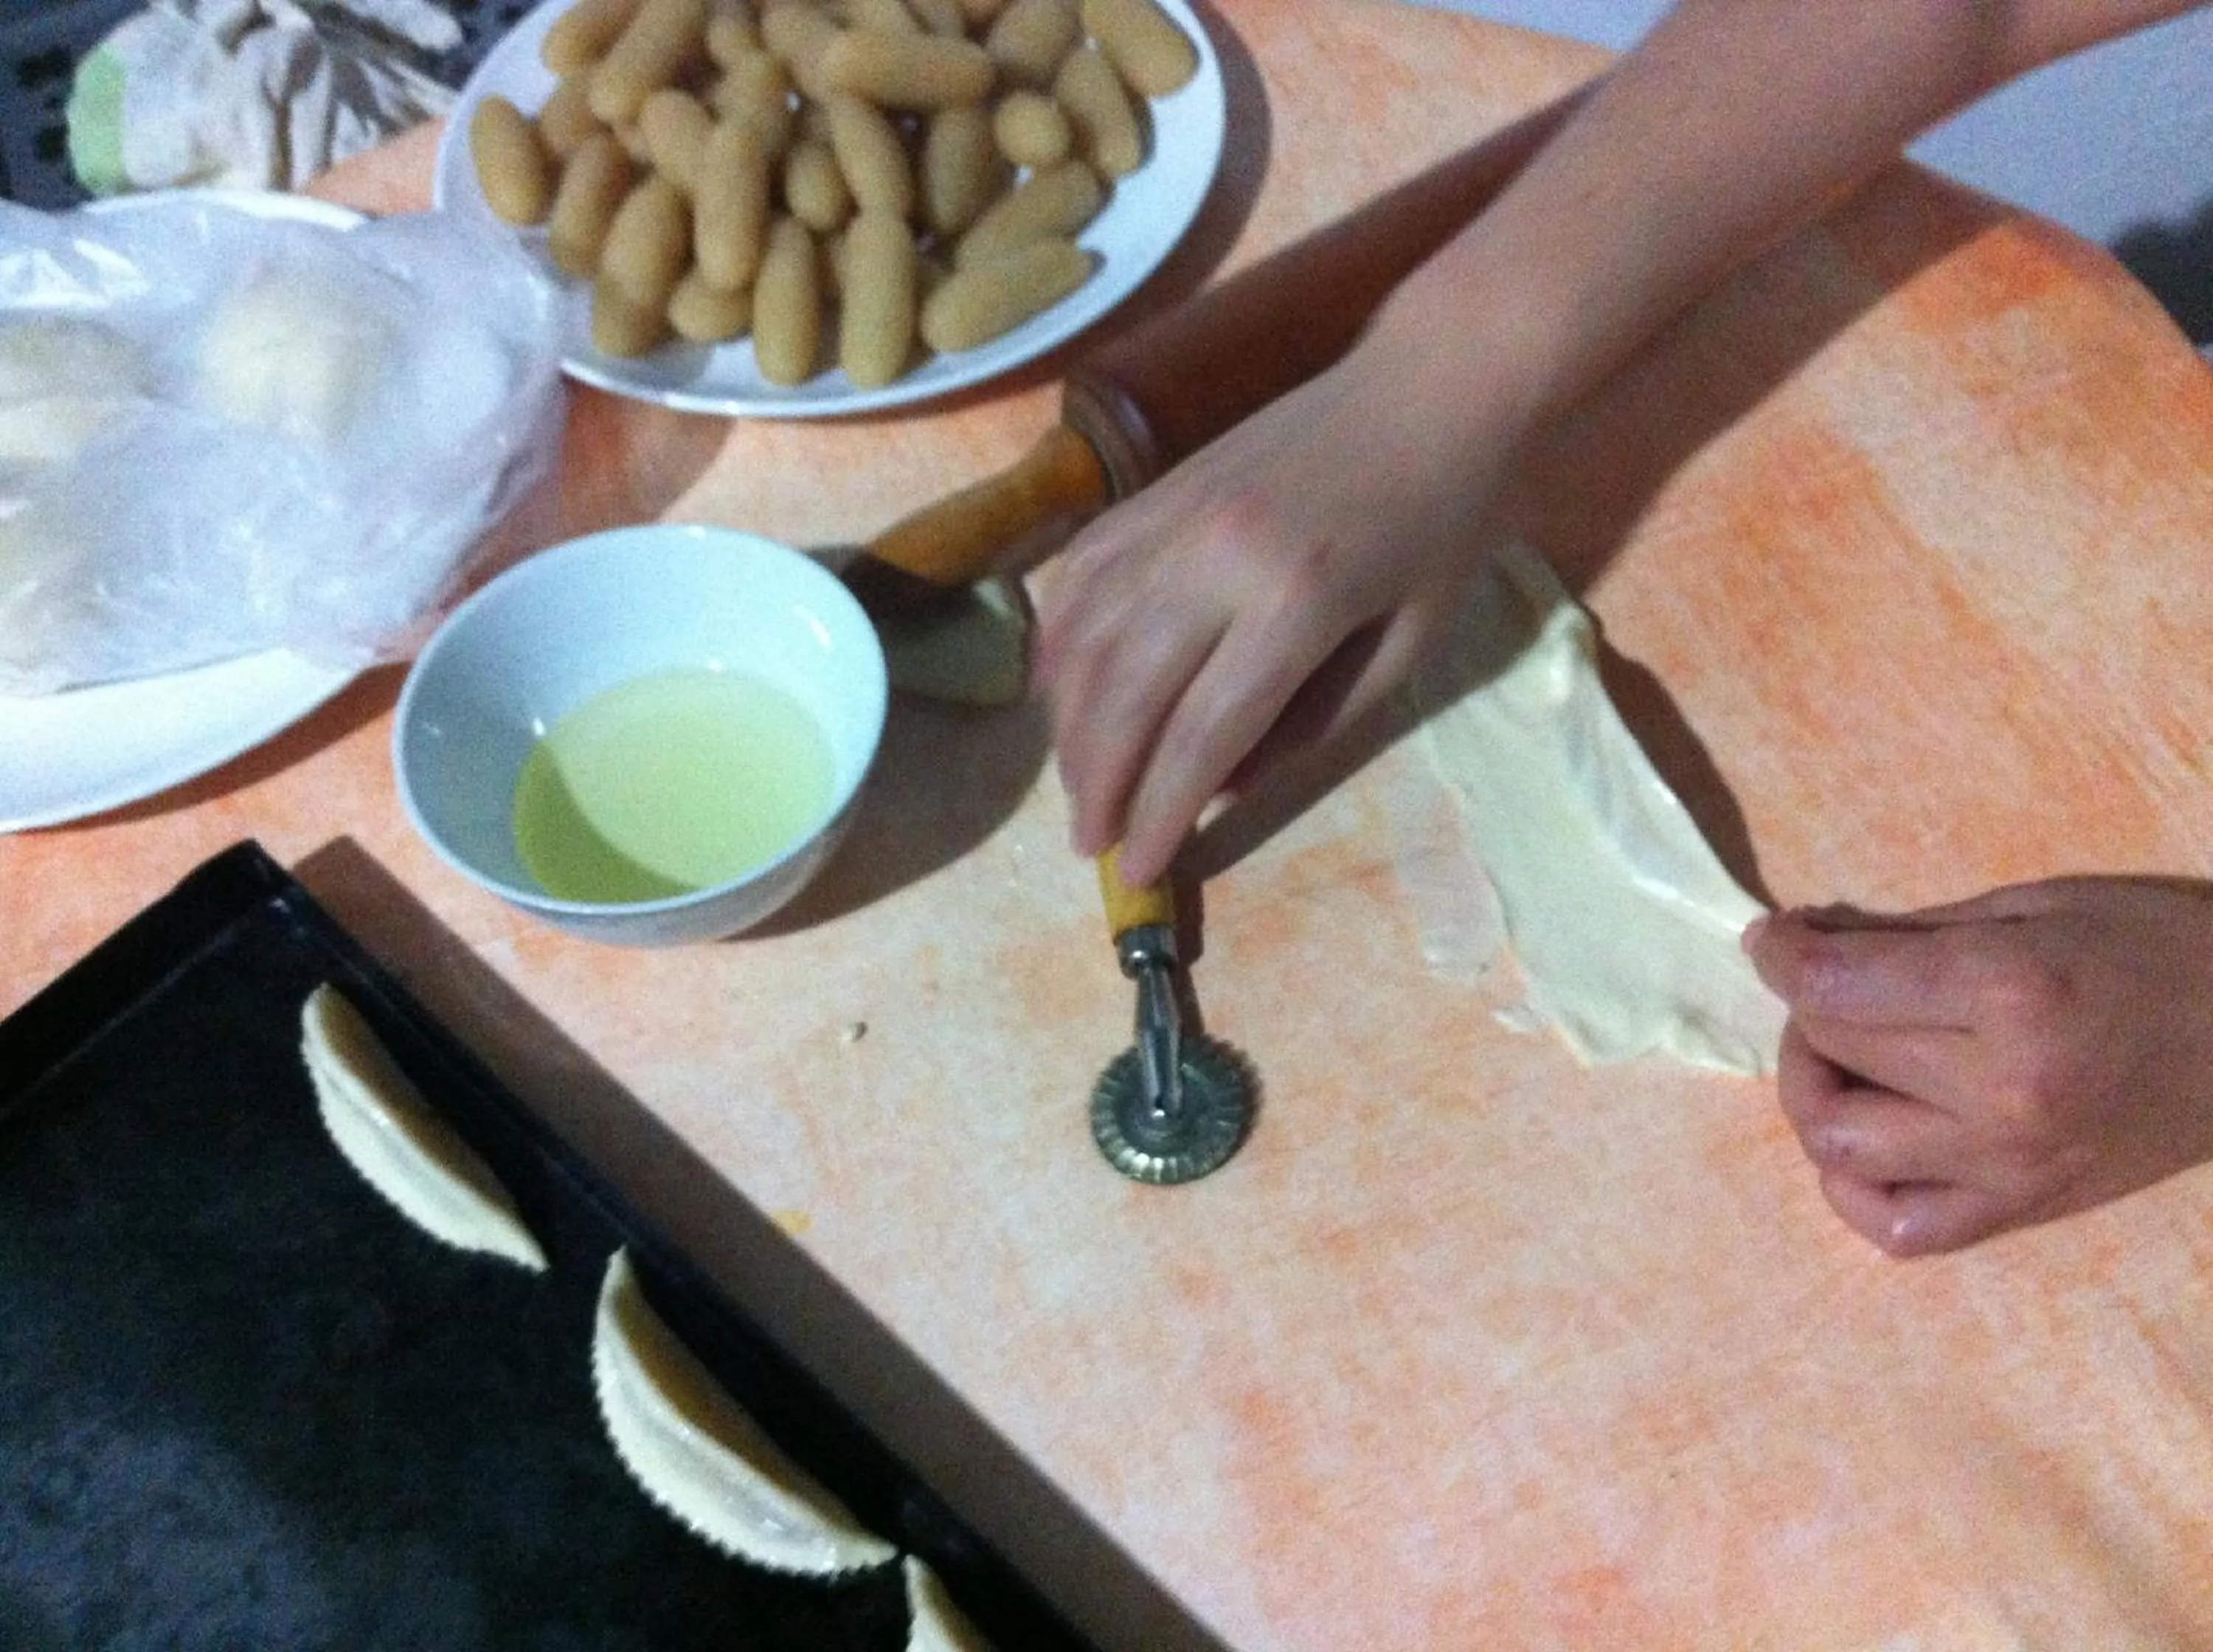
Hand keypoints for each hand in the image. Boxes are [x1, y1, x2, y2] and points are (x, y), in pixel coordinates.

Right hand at [1032, 328, 1523, 887]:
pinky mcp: (1154, 489)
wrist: (1434, 384)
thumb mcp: (1408, 645)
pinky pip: (1080, 575)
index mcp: (1296, 602)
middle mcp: (1214, 557)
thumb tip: (1219, 787)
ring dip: (1070, 726)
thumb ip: (1314, 723)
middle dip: (1100, 784)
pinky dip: (1058, 643)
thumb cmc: (1447, 521)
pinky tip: (1062, 693)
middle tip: (1089, 843)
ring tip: (1078, 785)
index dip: (1162, 813)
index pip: (1202, 735)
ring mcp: (1173, 515)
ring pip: (1085, 639)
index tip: (1140, 874)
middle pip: (1125, 695)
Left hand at [1743, 877, 2212, 1255]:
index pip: (1834, 987)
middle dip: (1807, 1008)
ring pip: (1841, 1146)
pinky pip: (1898, 1226)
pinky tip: (1867, 1139)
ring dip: (1816, 1093)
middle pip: (1834, 1055)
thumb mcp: (2035, 908)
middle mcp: (2001, 1092)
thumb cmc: (2161, 950)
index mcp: (2009, 996)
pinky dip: (1856, 1185)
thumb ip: (1913, 932)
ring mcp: (2010, 1165)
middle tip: (1830, 983)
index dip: (1781, 953)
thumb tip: (1806, 943)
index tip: (1774, 938)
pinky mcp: (2024, 1211)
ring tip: (1846, 1057)